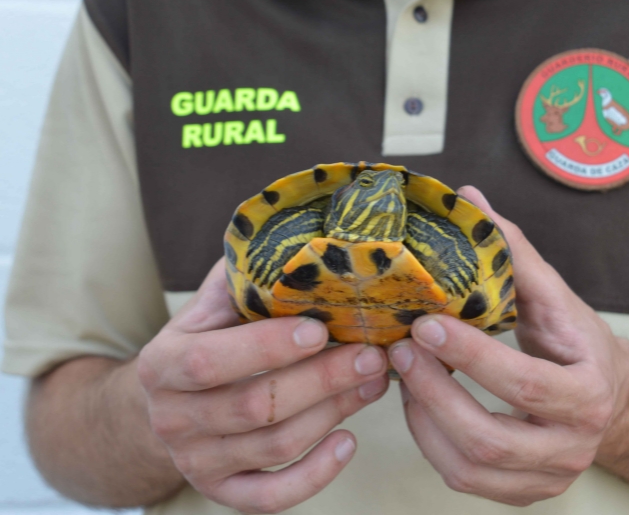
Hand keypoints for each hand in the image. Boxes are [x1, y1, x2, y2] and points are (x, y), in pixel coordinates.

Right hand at [137, 259, 389, 513]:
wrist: (166, 404)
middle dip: (322, 379)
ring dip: (333, 413)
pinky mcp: (222, 491)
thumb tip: (300, 232)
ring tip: (374, 382)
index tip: (321, 328)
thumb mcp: (211, 302)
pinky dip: (314, 476)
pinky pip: (270, 498)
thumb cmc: (206, 340)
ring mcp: (196, 461)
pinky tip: (348, 443)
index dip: (268, 346)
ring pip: (274, 446)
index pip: (211, 360)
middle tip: (372, 355)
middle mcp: (172, 419)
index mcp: (163, 363)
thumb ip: (245, 274)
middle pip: (256, 406)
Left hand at [388, 186, 628, 506]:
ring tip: (404, 373)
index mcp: (588, 394)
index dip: (470, 355)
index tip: (426, 321)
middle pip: (489, 438)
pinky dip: (429, 441)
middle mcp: (572, 446)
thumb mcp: (555, 297)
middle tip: (401, 350)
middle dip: (433, 393)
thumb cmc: (577, 344)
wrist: (609, 398)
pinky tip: (418, 402)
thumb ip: (514, 251)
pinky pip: (463, 478)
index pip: (523, 382)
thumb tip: (469, 197)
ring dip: (423, 419)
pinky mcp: (522, 491)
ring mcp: (546, 477)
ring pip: (469, 467)